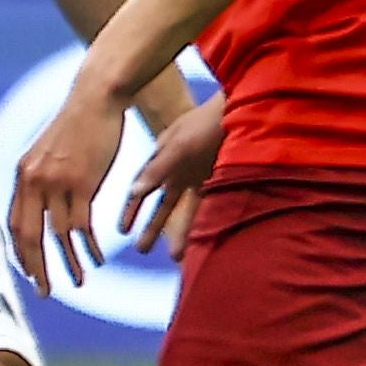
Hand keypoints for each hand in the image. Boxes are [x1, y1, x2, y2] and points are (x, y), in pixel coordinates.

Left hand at [7, 75, 129, 292]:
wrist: (94, 100)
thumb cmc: (75, 127)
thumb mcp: (45, 153)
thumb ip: (38, 179)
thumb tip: (36, 204)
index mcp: (22, 175)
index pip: (13, 223)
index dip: (19, 251)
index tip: (27, 272)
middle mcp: (33, 181)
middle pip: (28, 236)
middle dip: (36, 267)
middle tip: (44, 291)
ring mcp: (57, 182)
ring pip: (58, 235)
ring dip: (68, 263)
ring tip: (78, 282)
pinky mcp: (83, 183)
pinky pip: (83, 225)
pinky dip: (89, 247)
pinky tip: (97, 259)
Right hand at [120, 93, 225, 256]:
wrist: (244, 108)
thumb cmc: (206, 124)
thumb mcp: (177, 146)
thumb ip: (156, 170)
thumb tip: (133, 192)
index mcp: (161, 158)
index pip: (141, 188)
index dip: (131, 209)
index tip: (122, 230)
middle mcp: (178, 169)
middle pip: (162, 203)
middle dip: (152, 226)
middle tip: (143, 250)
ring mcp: (200, 175)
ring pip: (186, 209)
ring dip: (180, 231)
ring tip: (175, 257)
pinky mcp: (221, 179)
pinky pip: (209, 206)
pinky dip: (203, 222)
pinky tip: (202, 239)